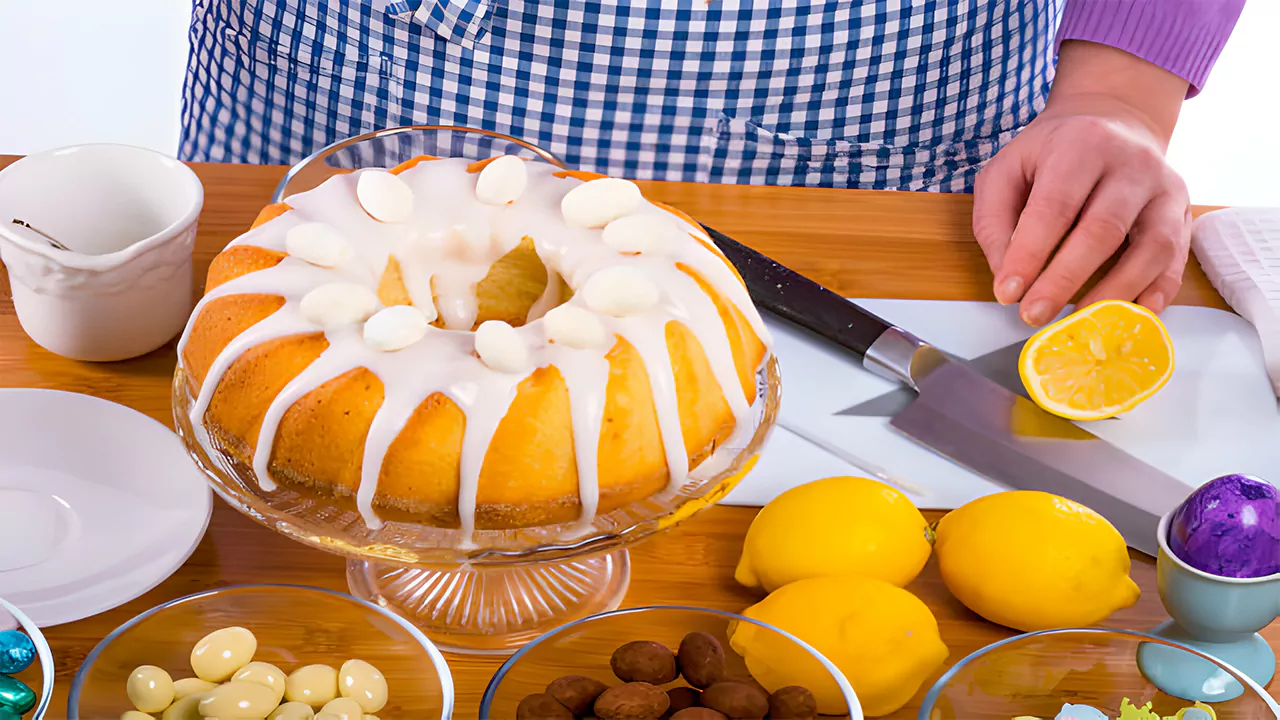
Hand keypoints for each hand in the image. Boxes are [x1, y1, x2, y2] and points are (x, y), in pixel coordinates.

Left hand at [972, 41, 1191, 326]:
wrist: (1113, 120)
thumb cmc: (1053, 153)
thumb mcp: (1008, 169)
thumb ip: (996, 220)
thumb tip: (1006, 275)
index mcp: (1080, 145)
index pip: (1054, 207)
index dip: (1030, 254)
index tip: (1008, 292)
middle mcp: (1130, 163)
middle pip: (1102, 230)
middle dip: (1065, 280)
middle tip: (1035, 315)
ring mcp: (1164, 186)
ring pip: (1150, 246)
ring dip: (1114, 292)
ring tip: (1081, 323)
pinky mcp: (1183, 209)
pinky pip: (1177, 255)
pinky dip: (1159, 289)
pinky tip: (1135, 312)